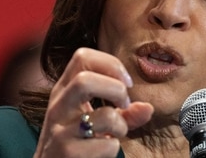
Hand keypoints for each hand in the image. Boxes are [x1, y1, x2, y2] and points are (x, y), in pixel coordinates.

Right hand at [34, 48, 153, 157]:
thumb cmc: (77, 142)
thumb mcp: (99, 122)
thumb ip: (125, 113)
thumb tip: (148, 108)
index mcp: (64, 90)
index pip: (82, 56)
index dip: (111, 64)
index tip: (126, 83)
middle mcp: (58, 106)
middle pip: (85, 80)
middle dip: (117, 90)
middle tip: (123, 105)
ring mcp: (60, 130)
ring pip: (104, 115)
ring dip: (120, 125)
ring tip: (115, 133)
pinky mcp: (67, 153)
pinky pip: (106, 145)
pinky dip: (112, 148)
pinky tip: (102, 152)